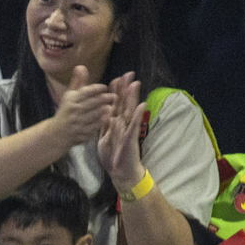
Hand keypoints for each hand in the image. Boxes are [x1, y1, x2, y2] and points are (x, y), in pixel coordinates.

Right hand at [50, 65, 112, 150]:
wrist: (57, 133)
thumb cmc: (66, 111)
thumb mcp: (69, 96)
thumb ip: (78, 82)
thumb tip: (81, 66)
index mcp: (71, 100)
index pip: (87, 91)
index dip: (98, 88)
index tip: (105, 87)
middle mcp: (73, 111)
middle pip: (93, 102)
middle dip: (105, 99)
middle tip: (114, 96)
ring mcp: (77, 123)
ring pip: (94, 115)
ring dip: (104, 110)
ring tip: (111, 106)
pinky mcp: (81, 134)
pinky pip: (93, 127)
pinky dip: (100, 122)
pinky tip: (106, 118)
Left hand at [97, 72, 145, 186]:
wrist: (120, 172)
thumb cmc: (113, 155)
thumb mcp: (104, 138)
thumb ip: (104, 125)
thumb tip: (103, 114)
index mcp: (115, 123)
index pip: (115, 104)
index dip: (116, 92)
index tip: (116, 78)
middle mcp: (123, 123)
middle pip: (124, 103)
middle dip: (126, 88)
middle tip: (128, 73)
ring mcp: (129, 129)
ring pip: (130, 110)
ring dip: (133, 97)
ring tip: (135, 83)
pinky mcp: (131, 138)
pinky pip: (134, 125)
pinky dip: (137, 115)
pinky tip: (141, 105)